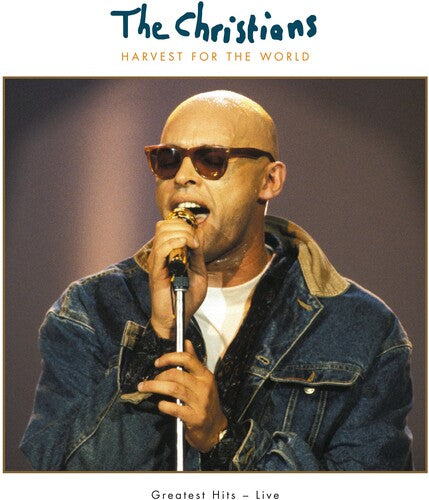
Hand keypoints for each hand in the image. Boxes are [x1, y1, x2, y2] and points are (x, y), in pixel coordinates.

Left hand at [137, 340, 227, 452]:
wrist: (215, 429)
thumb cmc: (206, 402)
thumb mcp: (203, 380)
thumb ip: (193, 362)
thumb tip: (186, 342)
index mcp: (205, 375)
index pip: (187, 359)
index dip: (170, 357)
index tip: (157, 362)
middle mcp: (204, 387)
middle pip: (177, 374)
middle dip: (159, 375)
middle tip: (150, 380)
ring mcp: (200, 402)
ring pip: (173, 389)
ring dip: (155, 387)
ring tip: (145, 388)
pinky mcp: (195, 418)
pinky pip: (175, 408)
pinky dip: (164, 405)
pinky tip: (160, 405)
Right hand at [147, 218, 207, 338]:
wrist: (178, 317)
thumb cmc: (187, 297)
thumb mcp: (199, 271)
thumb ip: (198, 253)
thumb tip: (199, 232)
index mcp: (167, 252)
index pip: (169, 225)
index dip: (185, 224)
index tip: (198, 237)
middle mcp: (159, 254)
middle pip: (164, 225)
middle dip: (184, 227)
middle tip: (195, 241)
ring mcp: (156, 261)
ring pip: (162, 233)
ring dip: (182, 233)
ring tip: (193, 245)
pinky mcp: (156, 271)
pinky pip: (161, 249)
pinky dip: (175, 242)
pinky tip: (186, 247)